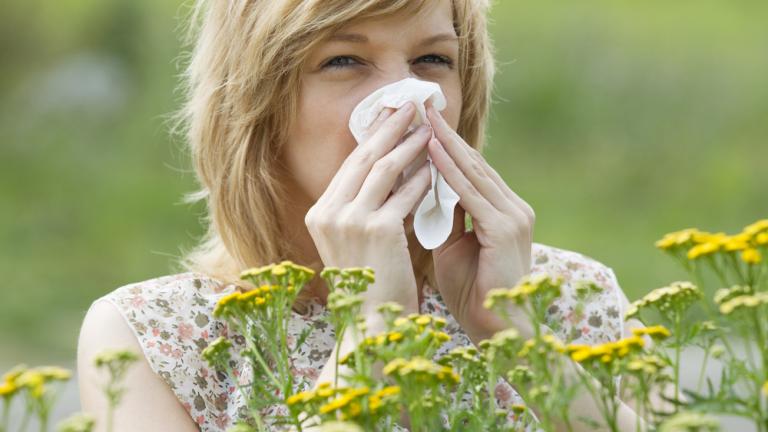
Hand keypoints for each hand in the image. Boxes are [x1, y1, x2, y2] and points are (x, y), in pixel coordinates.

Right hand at [305, 102, 432, 314]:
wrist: (370, 326)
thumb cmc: (369, 287)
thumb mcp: (356, 243)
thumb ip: (364, 209)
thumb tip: (392, 173)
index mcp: (320, 214)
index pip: (350, 165)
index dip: (372, 136)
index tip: (389, 115)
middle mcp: (328, 213)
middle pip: (364, 157)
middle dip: (389, 127)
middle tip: (410, 103)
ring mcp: (350, 220)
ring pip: (384, 168)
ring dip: (409, 144)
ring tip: (429, 127)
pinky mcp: (376, 229)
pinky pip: (404, 194)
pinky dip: (422, 178)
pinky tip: (436, 166)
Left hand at [425, 105, 535, 341]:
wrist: (497, 330)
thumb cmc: (472, 293)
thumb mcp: (453, 247)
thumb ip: (445, 218)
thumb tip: (423, 192)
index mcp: (503, 211)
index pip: (470, 170)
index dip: (445, 145)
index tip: (421, 123)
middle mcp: (513, 207)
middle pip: (473, 163)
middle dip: (444, 134)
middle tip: (420, 106)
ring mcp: (513, 216)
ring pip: (473, 172)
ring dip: (445, 144)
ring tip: (422, 118)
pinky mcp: (505, 228)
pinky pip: (471, 194)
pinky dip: (450, 172)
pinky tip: (432, 152)